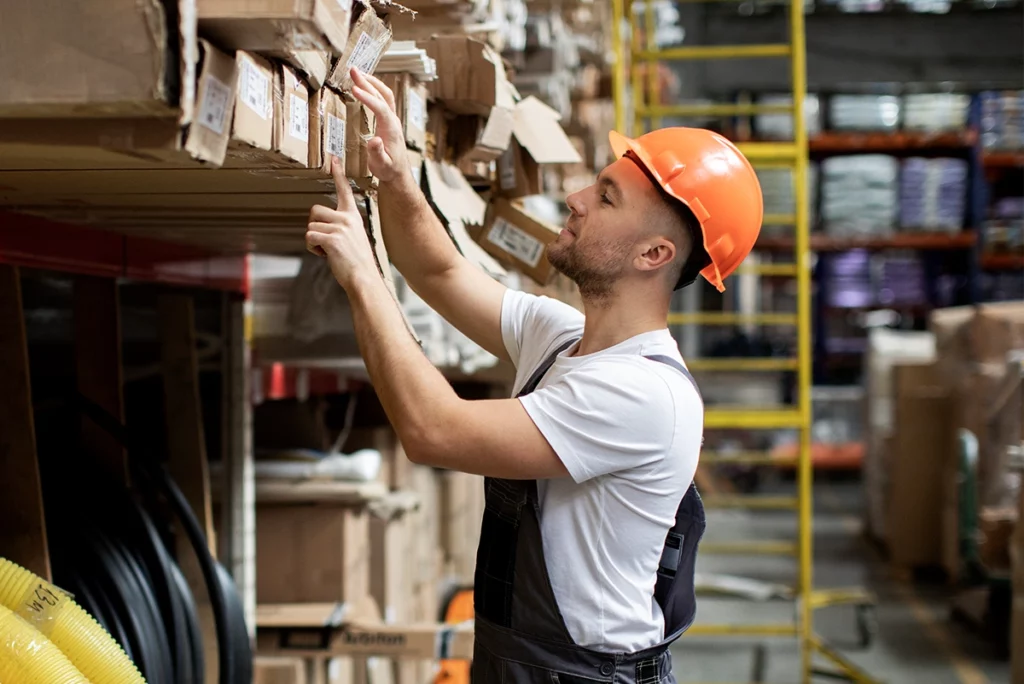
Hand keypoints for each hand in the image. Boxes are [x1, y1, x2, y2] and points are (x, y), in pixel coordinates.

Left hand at [306, 157, 378, 289]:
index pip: (344, 190)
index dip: (338, 174)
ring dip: (314, 241)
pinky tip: (326, 255)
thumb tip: (322, 227)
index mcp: (353, 216)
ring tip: (329, 251)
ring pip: (311, 226)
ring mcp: (340, 228)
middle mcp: (347, 218)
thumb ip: (341, 227)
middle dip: (314, 226)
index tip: (333, 159)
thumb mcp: (354, 237)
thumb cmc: (357, 261)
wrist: (364, 277)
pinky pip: (310, 238)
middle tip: (325, 241)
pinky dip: (313, 249)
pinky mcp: (332, 238)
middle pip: (315, 211)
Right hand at [350, 67, 410, 184]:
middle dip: (367, 82)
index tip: (354, 89)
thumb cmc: (389, 170)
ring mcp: (392, 119)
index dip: (367, 98)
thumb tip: (374, 140)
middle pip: (382, 95)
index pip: (380, 108)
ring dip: (371, 82)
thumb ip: (377, 153)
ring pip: (384, 95)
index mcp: (391, 129)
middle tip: (352, 70)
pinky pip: (382, 99)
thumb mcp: (381, 165)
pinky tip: (364, 85)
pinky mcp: (389, 120)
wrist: (398, 173)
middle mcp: (393, 121)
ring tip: (356, 72)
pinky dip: (373, 89)